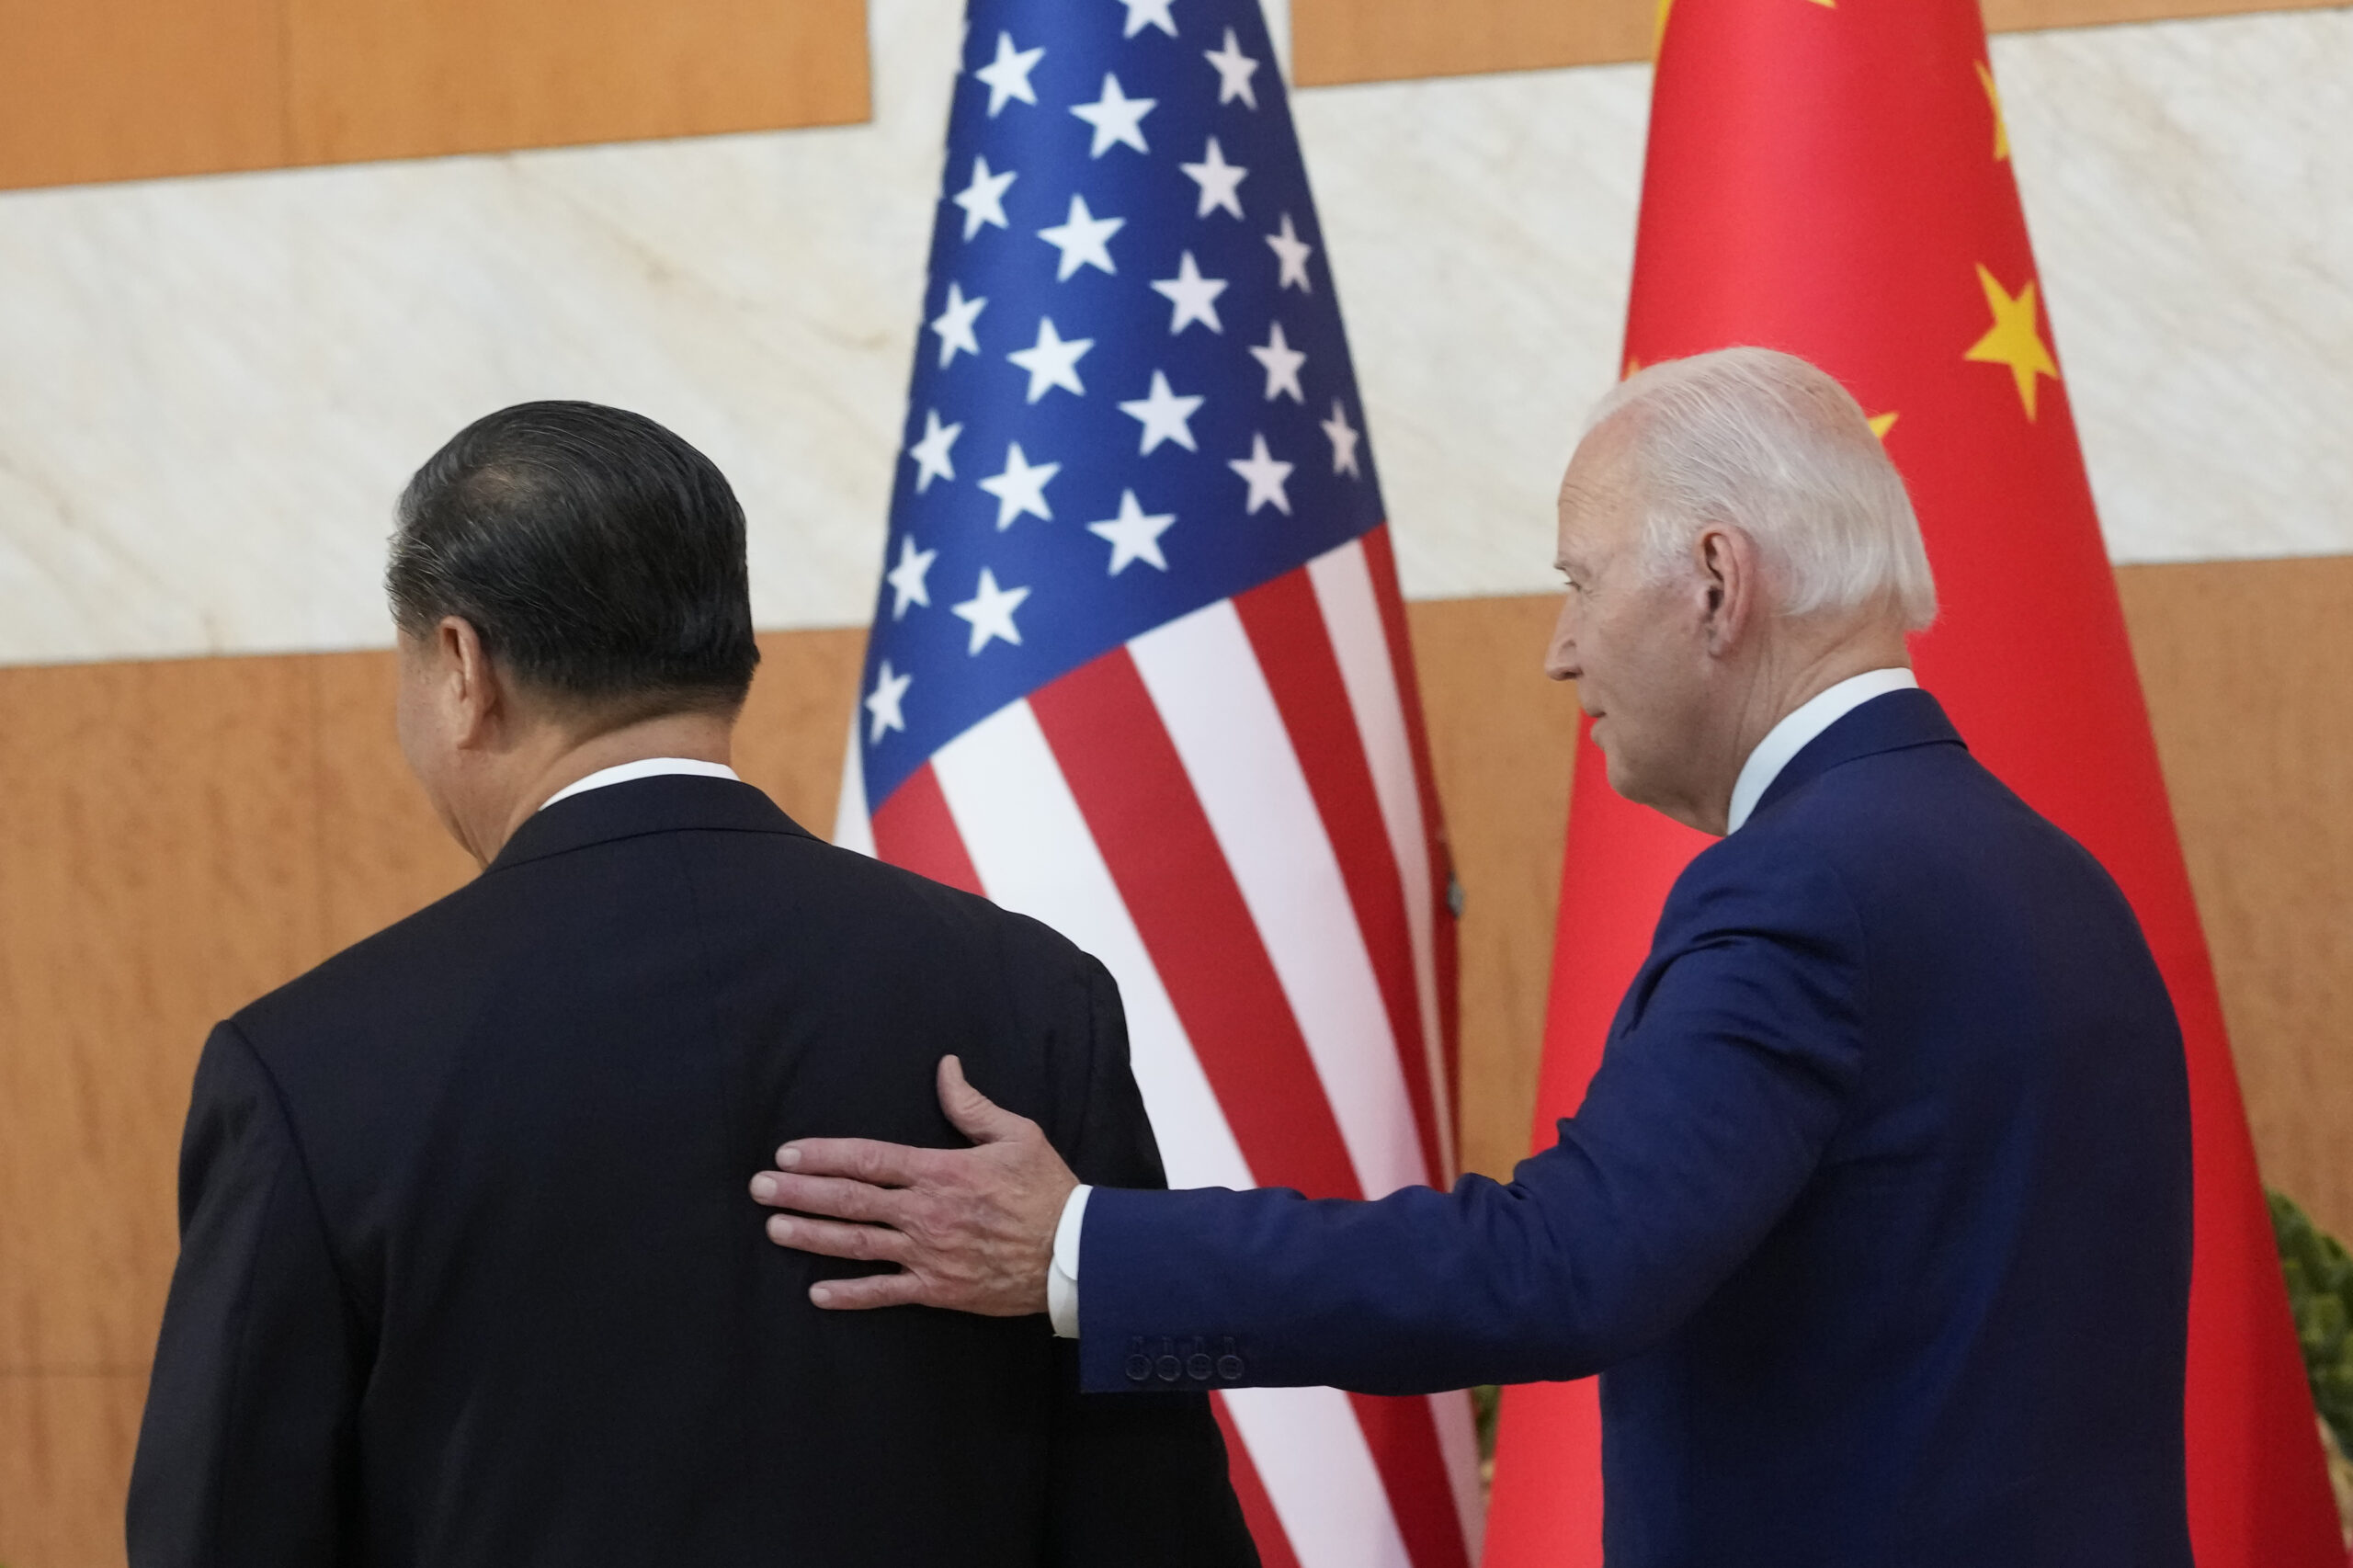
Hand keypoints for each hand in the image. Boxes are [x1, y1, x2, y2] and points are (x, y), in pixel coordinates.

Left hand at [748, 1055, 1076, 1314]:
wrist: (1073, 1254)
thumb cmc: (1047, 1190)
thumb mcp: (1016, 1134)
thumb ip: (971, 1104)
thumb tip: (945, 1067)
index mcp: (940, 1171)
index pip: (868, 1159)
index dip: (823, 1156)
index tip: (788, 1155)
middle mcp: (925, 1213)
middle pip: (850, 1200)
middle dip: (799, 1193)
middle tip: (759, 1188)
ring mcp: (928, 1254)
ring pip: (856, 1244)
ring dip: (811, 1236)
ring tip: (774, 1228)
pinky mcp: (938, 1290)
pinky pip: (885, 1293)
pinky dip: (849, 1295)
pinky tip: (816, 1293)